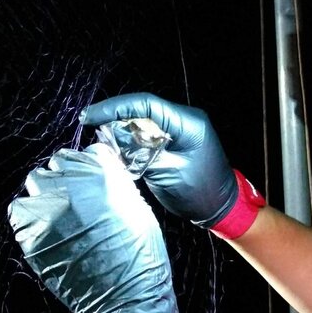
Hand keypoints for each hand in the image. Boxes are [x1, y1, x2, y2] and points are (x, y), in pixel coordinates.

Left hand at [8, 144, 178, 312]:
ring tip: (58, 218)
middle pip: (58, 163)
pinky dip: (29, 219)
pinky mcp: (31, 231)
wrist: (124, 297)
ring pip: (36, 183)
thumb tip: (99, 175)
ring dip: (45, 196)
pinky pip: (20, 212)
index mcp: (105, 173)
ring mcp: (50, 206)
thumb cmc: (139, 257)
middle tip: (74, 202)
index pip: (87, 152)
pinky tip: (46, 232)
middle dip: (65, 179)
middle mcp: (74, 182)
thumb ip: (115, 184)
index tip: (89, 182)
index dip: (88, 169)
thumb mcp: (138, 208)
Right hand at [79, 93, 237, 228]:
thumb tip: (112, 139)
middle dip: (115, 117)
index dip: (114, 107)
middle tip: (90, 127)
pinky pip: (148, 133)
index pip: (146, 104)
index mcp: (187, 123)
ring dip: (122, 129)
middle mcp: (184, 119)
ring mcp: (180, 128)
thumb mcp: (166, 174)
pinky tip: (116, 148)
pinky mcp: (174, 139)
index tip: (90, 116)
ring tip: (100, 139)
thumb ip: (139, 154)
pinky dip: (131, 140)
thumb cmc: (200, 194)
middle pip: (142, 109)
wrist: (222, 207)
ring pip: (143, 120)